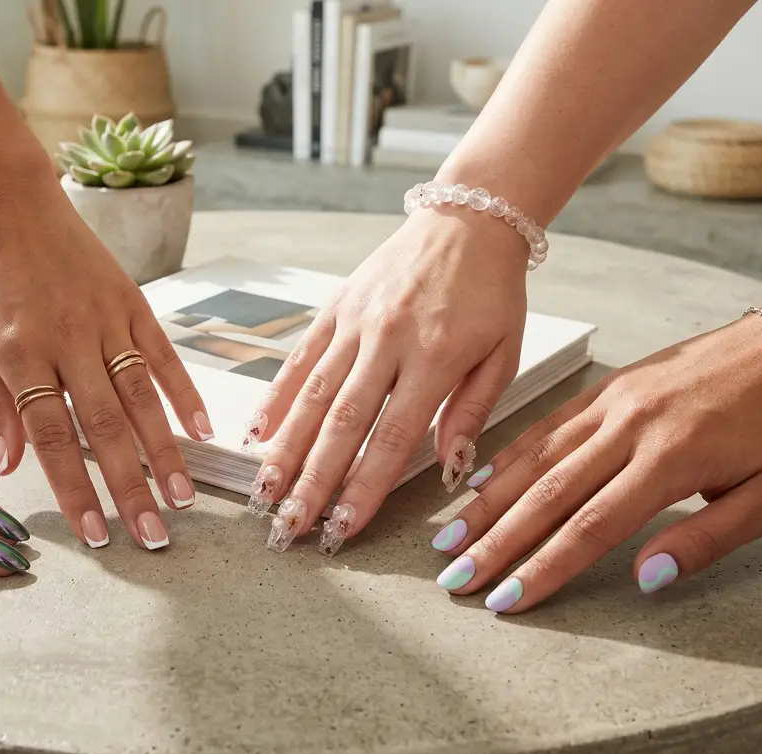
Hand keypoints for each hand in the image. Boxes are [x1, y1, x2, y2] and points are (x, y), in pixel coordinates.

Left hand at [0, 184, 209, 550]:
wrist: (8, 201)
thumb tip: (9, 469)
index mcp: (20, 355)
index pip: (51, 436)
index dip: (75, 489)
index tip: (96, 533)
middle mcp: (67, 339)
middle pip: (104, 427)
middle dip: (130, 487)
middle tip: (153, 537)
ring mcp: (105, 319)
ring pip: (141, 396)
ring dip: (164, 452)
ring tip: (182, 498)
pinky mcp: (132, 301)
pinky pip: (164, 354)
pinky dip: (184, 393)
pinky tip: (201, 431)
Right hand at [245, 206, 528, 554]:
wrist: (467, 219)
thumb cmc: (492, 292)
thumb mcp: (504, 353)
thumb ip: (473, 411)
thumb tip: (451, 468)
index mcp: (436, 357)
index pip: (392, 436)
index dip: (364, 486)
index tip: (342, 527)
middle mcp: (387, 341)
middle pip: (342, 423)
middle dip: (313, 481)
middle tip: (289, 526)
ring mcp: (355, 323)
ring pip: (312, 395)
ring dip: (286, 448)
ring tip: (264, 492)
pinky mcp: (334, 307)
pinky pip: (299, 358)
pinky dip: (276, 398)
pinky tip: (257, 435)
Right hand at [432, 313, 761, 611]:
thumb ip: (703, 541)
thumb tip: (644, 578)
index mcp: (670, 459)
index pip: (593, 526)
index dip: (545, 567)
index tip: (507, 599)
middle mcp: (629, 427)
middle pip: (548, 495)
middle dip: (496, 542)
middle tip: (456, 579)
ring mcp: (611, 402)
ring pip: (535, 459)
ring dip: (487, 503)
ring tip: (450, 538)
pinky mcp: (605, 388)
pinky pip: (546, 427)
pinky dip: (508, 458)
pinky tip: (477, 484)